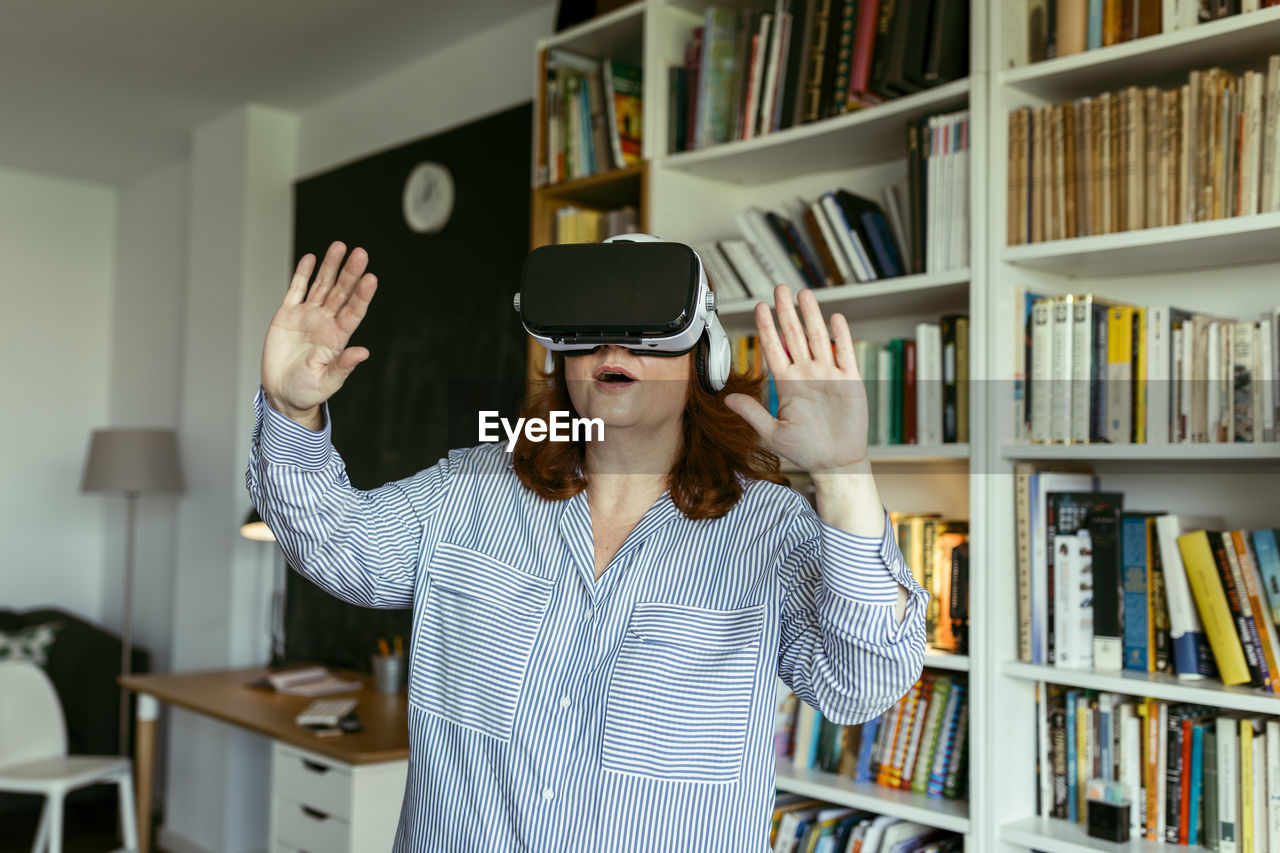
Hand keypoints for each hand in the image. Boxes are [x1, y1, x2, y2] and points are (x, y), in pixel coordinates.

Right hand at [261, 241, 376, 427]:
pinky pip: (296, 290)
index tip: (371, 278)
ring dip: (330, 267)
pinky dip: (302, 274)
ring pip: (321, 286)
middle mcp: (325, 323)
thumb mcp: (327, 382)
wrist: (282, 393)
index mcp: (337, 338)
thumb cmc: (307, 390)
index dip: (362, 295)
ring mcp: (307, 317)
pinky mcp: (286, 315)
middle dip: (350, 273)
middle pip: (340, 293)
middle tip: (361, 253)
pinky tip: (311, 259)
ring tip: (339, 246)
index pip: (354, 311)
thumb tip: (363, 352)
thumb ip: (343, 366)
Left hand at [723, 284, 869, 476]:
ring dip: (811, 316)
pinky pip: (844, 353)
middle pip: (794, 335)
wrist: (835, 463)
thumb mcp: (772, 433)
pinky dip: (840, 336)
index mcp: (787, 384)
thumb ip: (752, 413)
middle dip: (787, 311)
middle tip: (780, 288)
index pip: (773, 348)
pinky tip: (835, 318)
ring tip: (804, 294)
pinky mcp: (850, 380)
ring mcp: (828, 374)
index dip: (766, 327)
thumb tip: (726, 399)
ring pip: (817, 338)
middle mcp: (806, 374)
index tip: (759, 307)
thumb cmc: (805, 450)